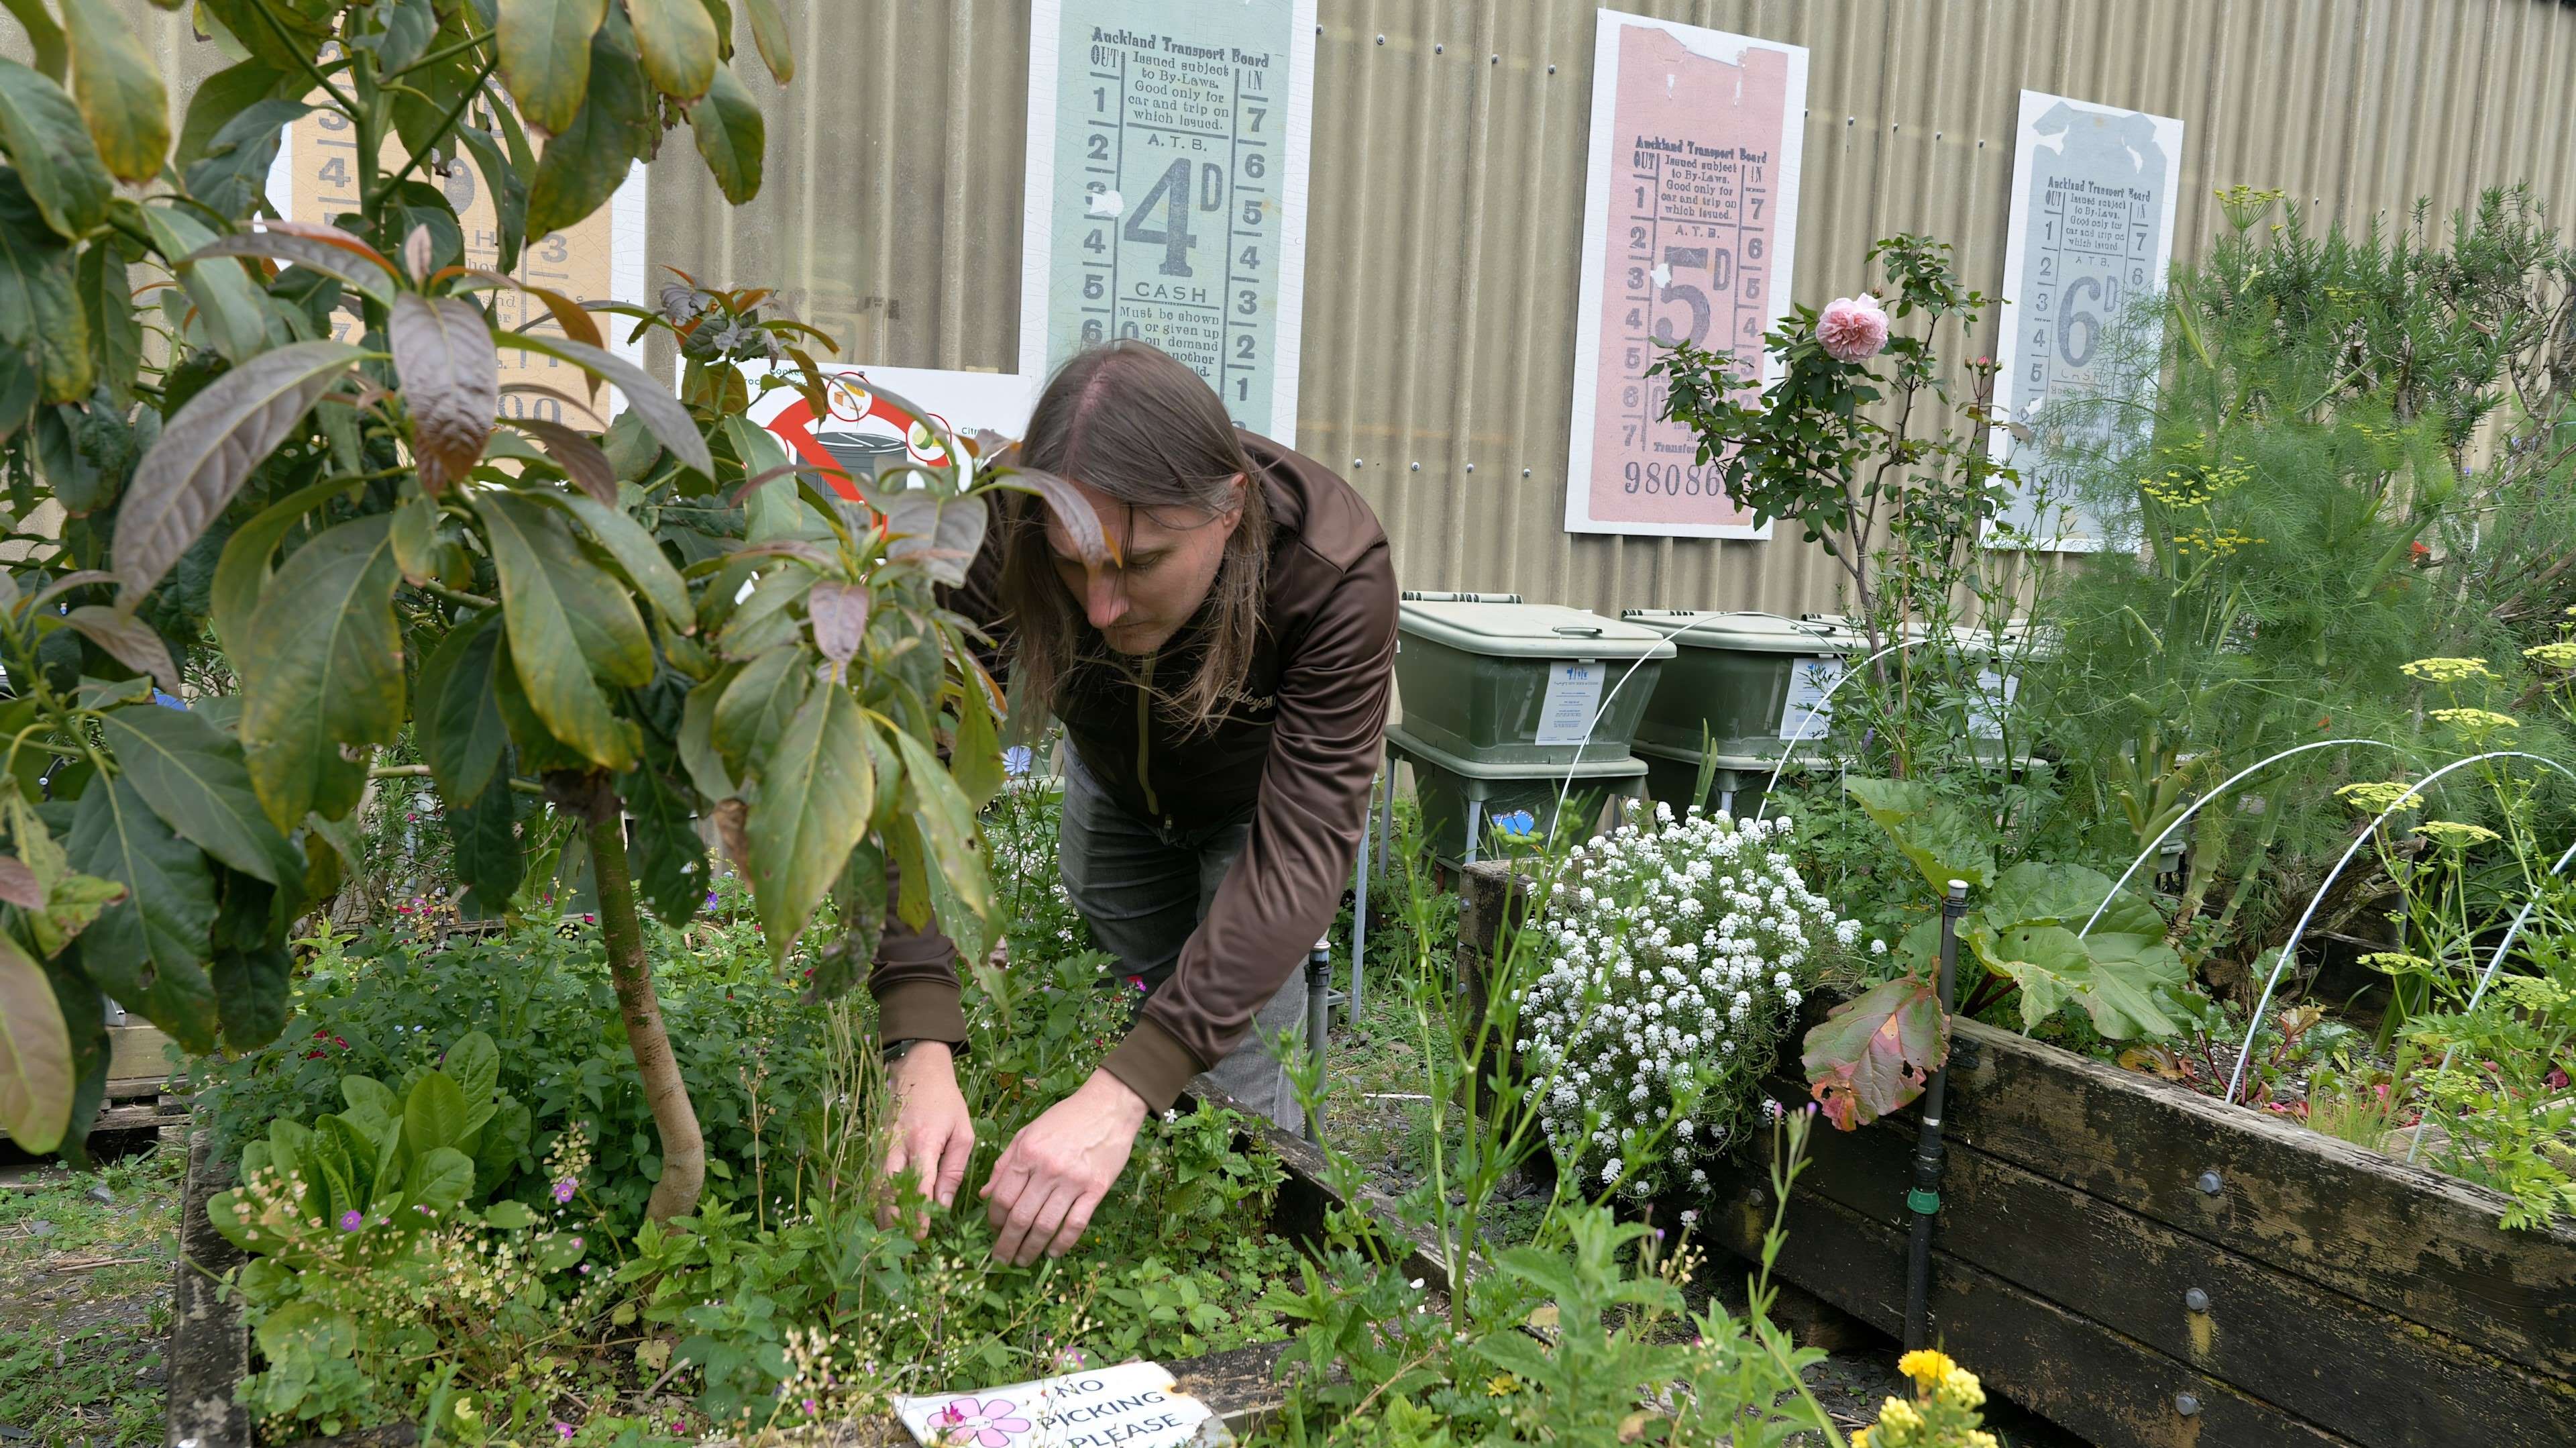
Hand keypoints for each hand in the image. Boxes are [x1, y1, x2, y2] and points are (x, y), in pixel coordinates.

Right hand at [879, 1042, 972, 1234]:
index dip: (919, 1213)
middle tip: (903, 1246)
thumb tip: (943, 1205)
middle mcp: (897, 1146)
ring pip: (877, 1188)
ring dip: (882, 1214)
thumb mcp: (963, 1132)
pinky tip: (883, 1216)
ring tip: (892, 1239)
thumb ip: (953, 1170)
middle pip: (890, 1192)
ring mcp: (882, 1145)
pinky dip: (877, 1199)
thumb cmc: (947, 1102)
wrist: (918, 1069)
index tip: (922, 1236)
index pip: (919, 1186)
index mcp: (923, 1142)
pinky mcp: (875, 1145)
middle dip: (895, 1221)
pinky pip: (873, 1178)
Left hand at [981, 1068, 1148, 1264]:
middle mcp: (1048, 1169)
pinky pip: (1076, 1223)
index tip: (993, 1230)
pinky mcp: (1096, 1189)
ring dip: (1031, 1248)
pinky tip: (1053, 1252)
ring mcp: (1073, 1181)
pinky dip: (1063, 1242)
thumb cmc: (1065, 1118)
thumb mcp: (1028, 1132)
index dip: (994, 1219)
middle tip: (1001, 1259)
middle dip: (1007, 1243)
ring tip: (1023, 1260)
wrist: (1109, 1107)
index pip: (1003, 1196)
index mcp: (1027, 1153)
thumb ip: (1005, 1163)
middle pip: (1021, 1217)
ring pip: (1045, 1225)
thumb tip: (985, 1194)